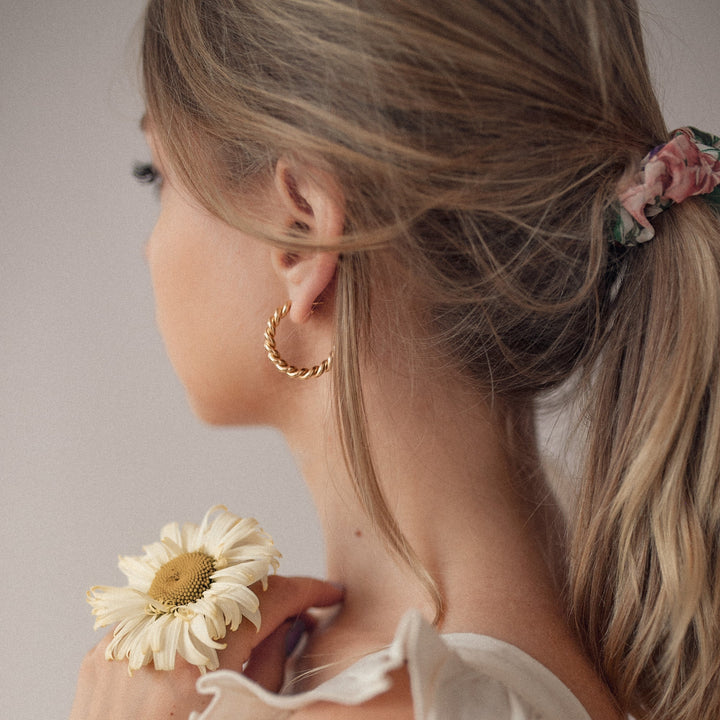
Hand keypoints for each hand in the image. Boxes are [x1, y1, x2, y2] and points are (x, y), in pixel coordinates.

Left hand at [69, 576, 342, 719]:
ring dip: (226, 604)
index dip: (306, 591)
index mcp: (198, 664)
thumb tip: (290, 623)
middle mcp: (157, 641)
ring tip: (245, 630)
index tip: (325, 594)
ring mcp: (124, 642)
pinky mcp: (103, 651)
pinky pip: (158, 616)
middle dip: (269, 592)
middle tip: (291, 611)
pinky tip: (197, 645)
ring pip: (194, 592)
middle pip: (230, 584)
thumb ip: (270, 664)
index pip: (267, 599)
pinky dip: (185, 623)